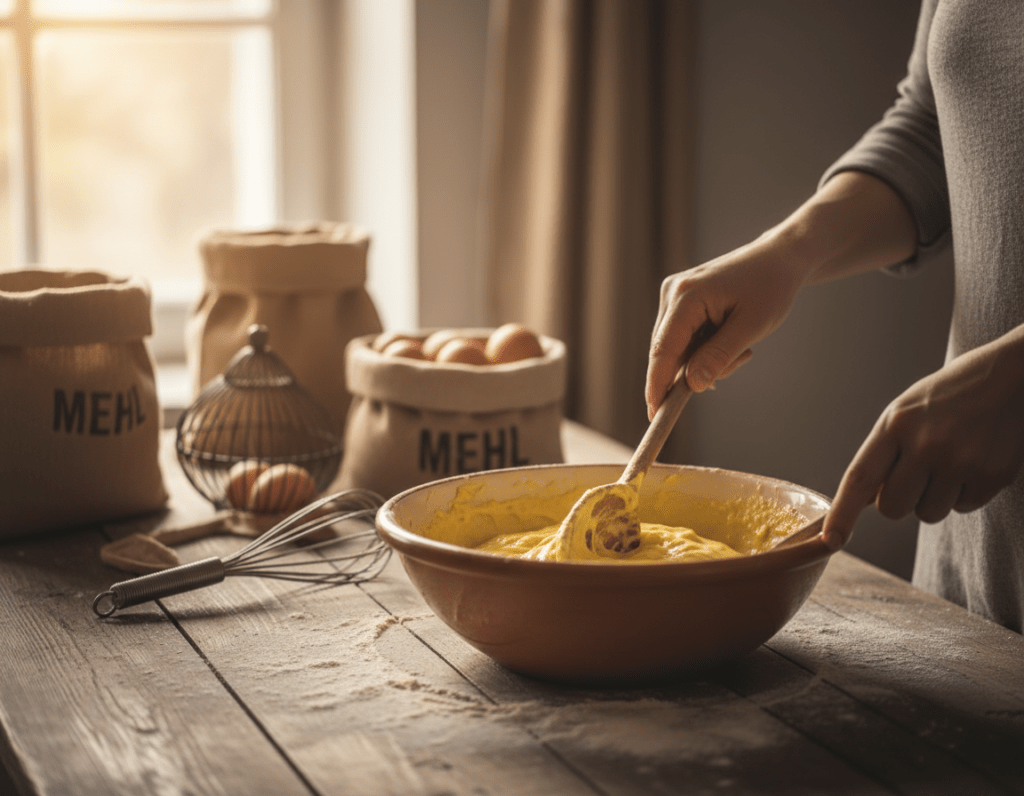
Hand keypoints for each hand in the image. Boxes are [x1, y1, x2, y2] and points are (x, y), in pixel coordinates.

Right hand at [646, 172, 917, 419]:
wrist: (780, 259)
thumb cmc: (770, 287)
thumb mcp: (751, 326)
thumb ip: (719, 356)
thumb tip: (691, 386)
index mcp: (685, 296)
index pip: (663, 350)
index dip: (657, 385)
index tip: (654, 415)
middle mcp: (671, 294)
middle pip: (668, 353)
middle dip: (697, 370)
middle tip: (741, 359)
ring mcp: (673, 297)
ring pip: (678, 350)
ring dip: (706, 360)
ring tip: (742, 346)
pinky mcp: (680, 303)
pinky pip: (684, 341)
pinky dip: (705, 350)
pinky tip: (730, 339)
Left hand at [823, 325, 1023, 549]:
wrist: (1010, 376)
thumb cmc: (948, 397)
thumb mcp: (905, 412)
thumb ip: (884, 453)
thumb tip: (864, 501)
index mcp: (896, 424)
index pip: (860, 478)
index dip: (842, 513)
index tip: (831, 540)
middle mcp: (926, 444)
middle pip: (892, 508)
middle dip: (898, 500)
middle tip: (915, 473)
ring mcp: (961, 461)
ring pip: (927, 513)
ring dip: (933, 497)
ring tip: (948, 461)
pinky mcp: (992, 475)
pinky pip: (962, 507)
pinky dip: (963, 493)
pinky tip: (972, 461)